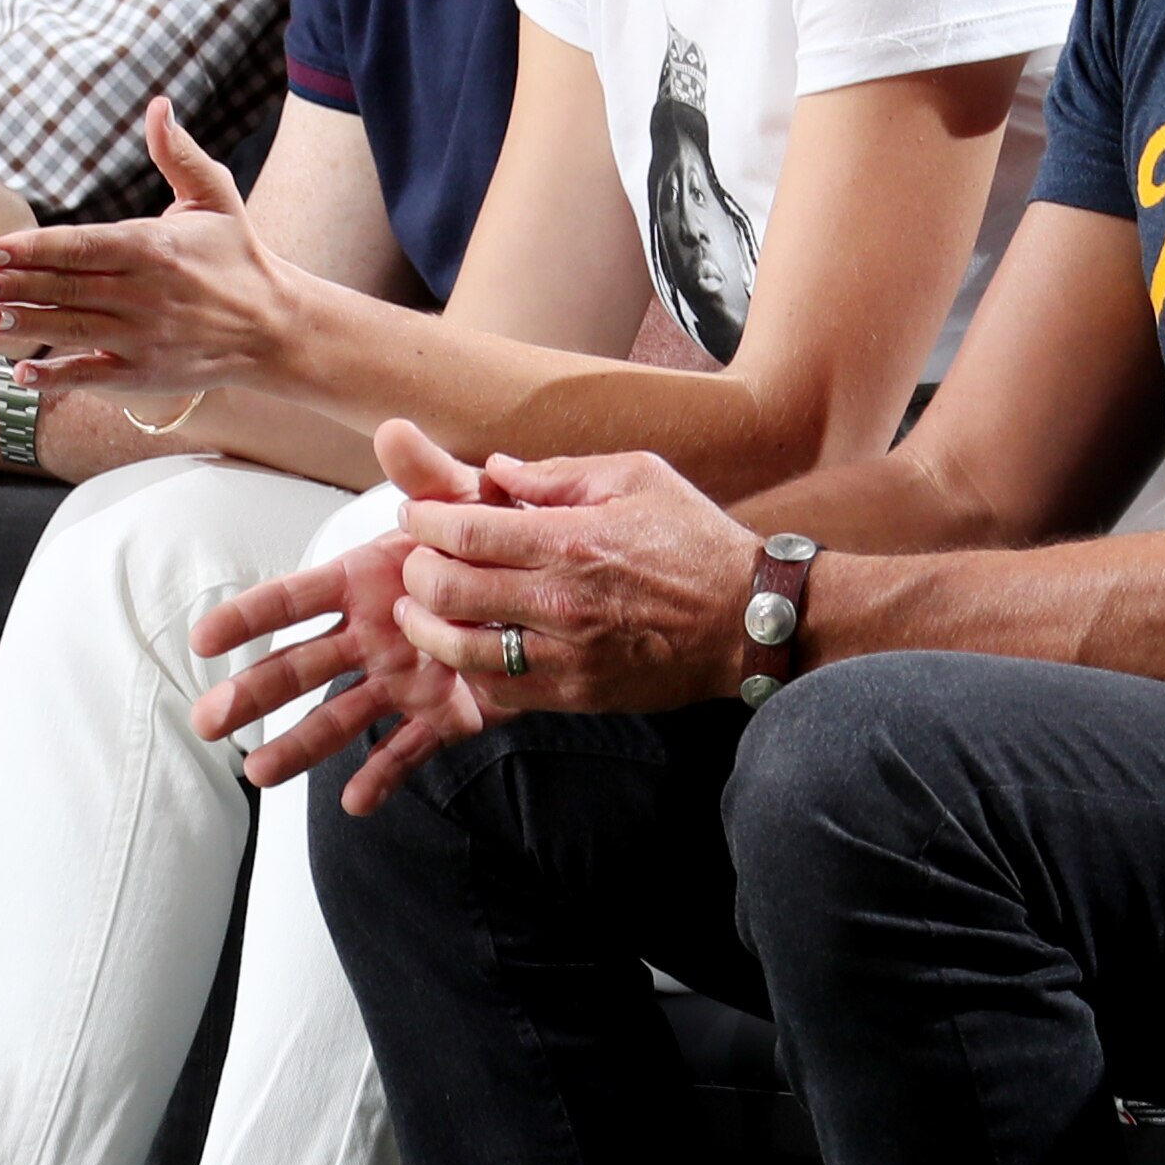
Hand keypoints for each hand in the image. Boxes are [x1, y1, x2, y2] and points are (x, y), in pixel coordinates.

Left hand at [0, 99, 298, 395]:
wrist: (274, 326)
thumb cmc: (238, 255)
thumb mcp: (214, 197)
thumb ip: (178, 154)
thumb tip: (158, 105)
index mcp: (153, 247)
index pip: (82, 246)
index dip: (35, 248)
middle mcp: (144, 294)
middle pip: (69, 287)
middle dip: (18, 285)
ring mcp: (144, 338)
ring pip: (74, 329)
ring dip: (28, 324)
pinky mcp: (146, 374)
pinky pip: (93, 375)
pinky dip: (57, 376)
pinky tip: (23, 373)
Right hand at [187, 424, 506, 814]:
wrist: (544, 580)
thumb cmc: (490, 534)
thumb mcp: (465, 500)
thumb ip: (428, 474)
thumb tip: (391, 427)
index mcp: (363, 584)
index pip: (294, 600)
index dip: (248, 617)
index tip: (202, 639)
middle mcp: (370, 636)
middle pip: (299, 666)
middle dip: (252, 693)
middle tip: (208, 722)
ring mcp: (399, 679)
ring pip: (339, 716)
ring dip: (299, 744)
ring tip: (259, 774)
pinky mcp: (439, 714)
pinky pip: (408, 750)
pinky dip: (384, 777)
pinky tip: (356, 803)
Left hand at [384, 446, 757, 713]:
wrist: (748, 620)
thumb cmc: (696, 542)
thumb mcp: (638, 477)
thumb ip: (559, 473)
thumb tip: (497, 469)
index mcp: (571, 541)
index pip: (465, 531)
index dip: (425, 520)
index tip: (417, 514)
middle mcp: (559, 601)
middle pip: (445, 590)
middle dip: (416, 571)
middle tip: (417, 559)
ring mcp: (565, 655)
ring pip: (459, 649)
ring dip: (427, 627)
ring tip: (422, 609)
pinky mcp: (575, 695)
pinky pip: (498, 689)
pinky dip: (470, 668)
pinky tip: (469, 647)